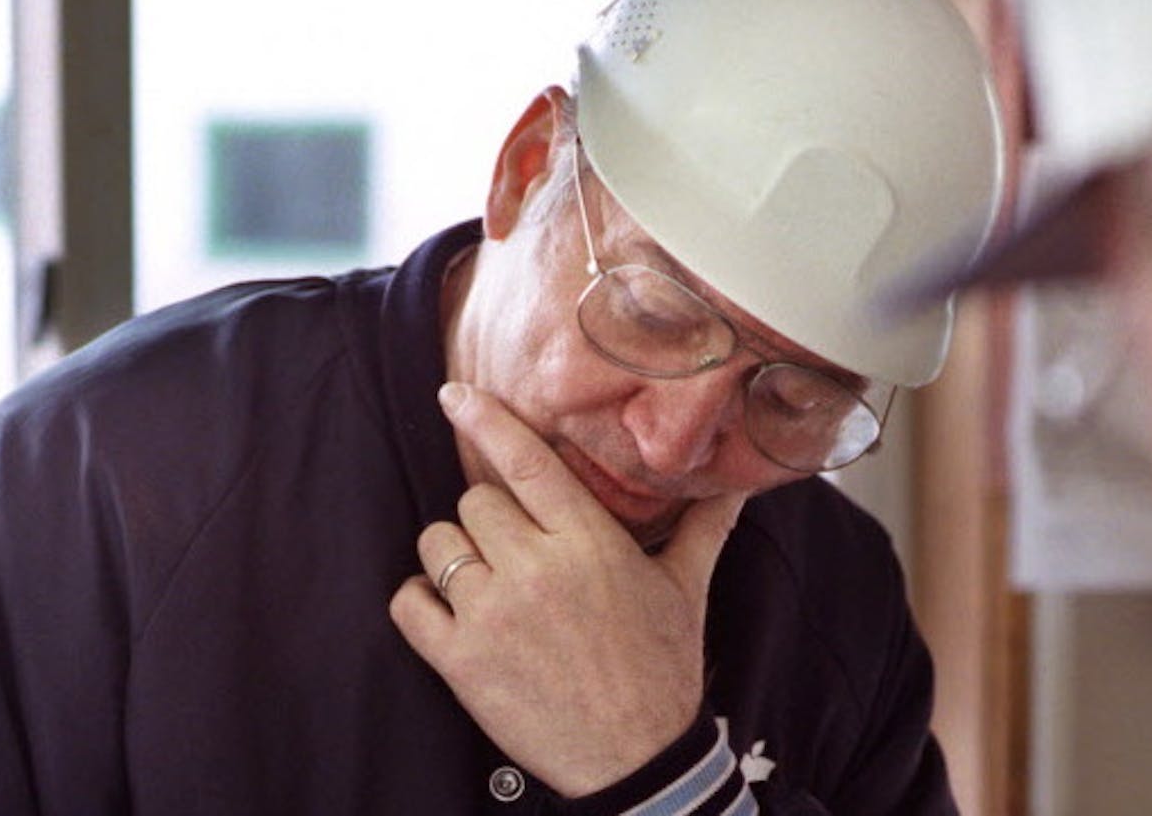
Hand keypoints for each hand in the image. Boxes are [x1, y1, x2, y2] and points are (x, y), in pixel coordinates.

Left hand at [389, 383, 745, 797]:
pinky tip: (453, 612)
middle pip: (475, 500)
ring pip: (438, 543)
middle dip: (490, 519)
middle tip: (517, 551)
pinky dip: (421, 601)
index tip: (454, 393)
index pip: (526, 461)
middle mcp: (537, 569)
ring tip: (487, 582)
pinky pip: (409, 602)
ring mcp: (493, 614)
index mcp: (591, 543)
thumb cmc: (662, 669)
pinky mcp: (460, 660)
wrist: (638, 759)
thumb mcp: (687, 589)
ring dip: (454, 556)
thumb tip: (743, 484)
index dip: (486, 419)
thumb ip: (705, 526)